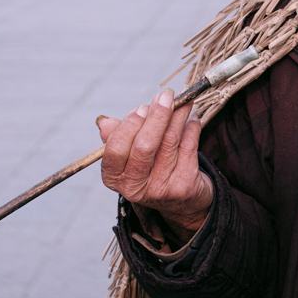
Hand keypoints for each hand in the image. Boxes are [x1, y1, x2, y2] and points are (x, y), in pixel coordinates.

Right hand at [97, 89, 212, 239]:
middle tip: (166, 95)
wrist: (181, 201)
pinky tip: (193, 119)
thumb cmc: (150, 166)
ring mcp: (160, 189)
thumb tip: (104, 122)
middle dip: (157, 116)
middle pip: (144, 146)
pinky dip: (192, 129)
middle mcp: (134, 187)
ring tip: (184, 101)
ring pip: (170, 143)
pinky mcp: (183, 187)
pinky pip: (189, 147)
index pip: (116, 149)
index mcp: (114, 177)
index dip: (130, 125)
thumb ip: (118, 135)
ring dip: (178, 116)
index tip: (143, 107)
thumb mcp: (129, 154)